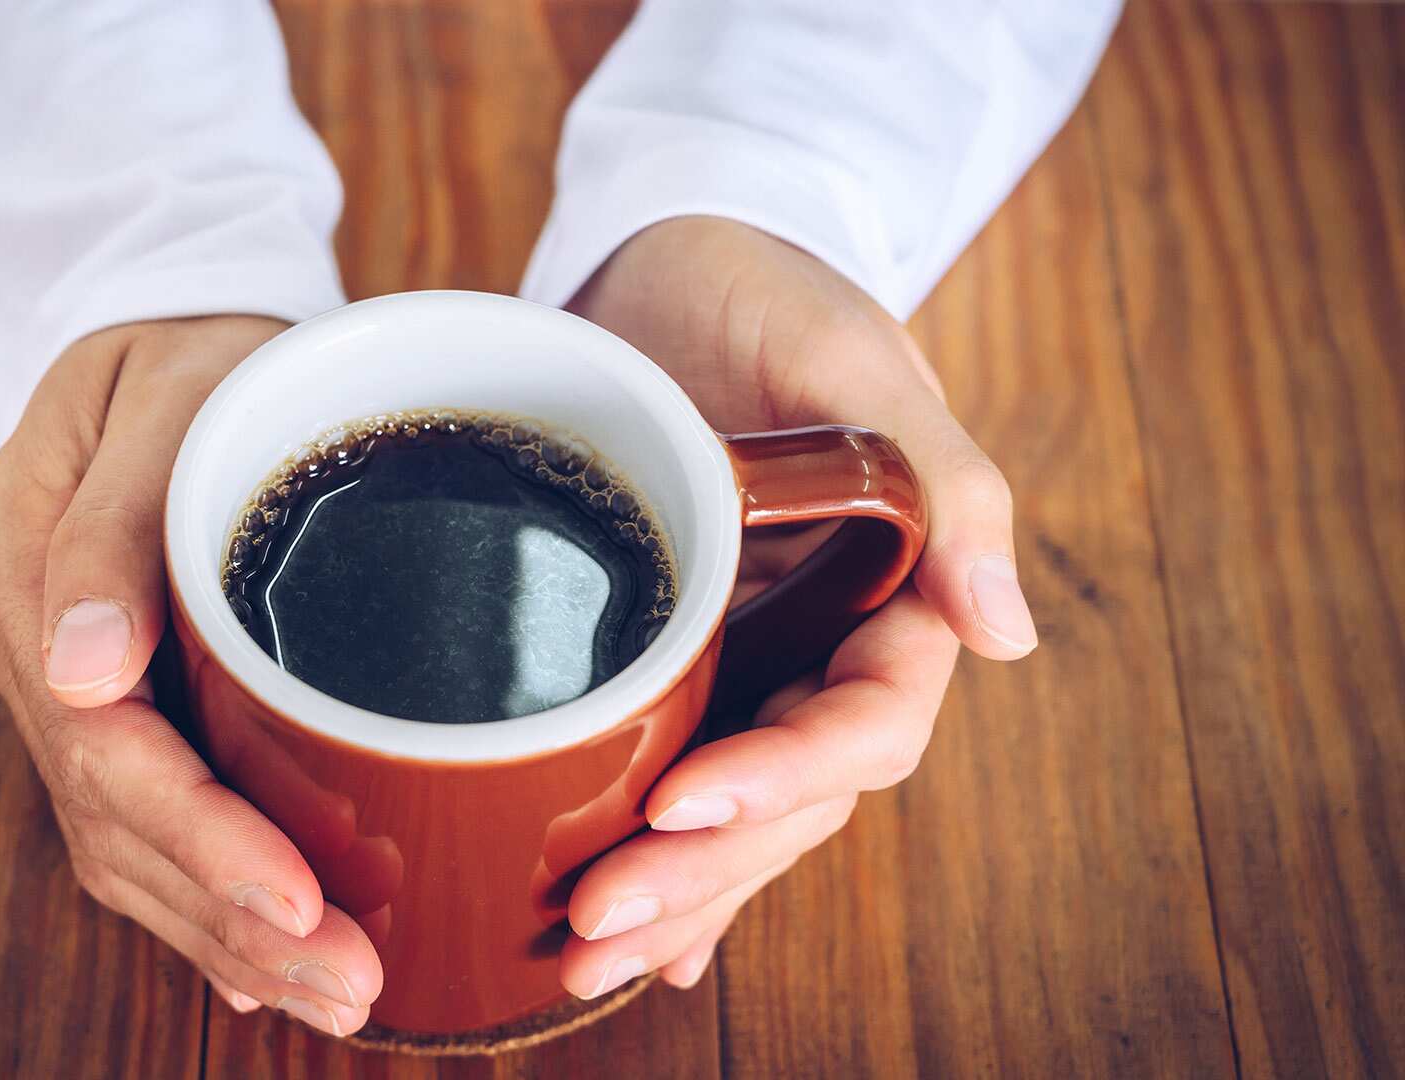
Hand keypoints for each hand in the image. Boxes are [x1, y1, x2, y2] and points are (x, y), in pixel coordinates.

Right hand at [0, 316, 382, 1034]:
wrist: (176, 319)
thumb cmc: (196, 342)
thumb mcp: (168, 390)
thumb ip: (112, 527)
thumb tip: (83, 674)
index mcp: (14, 550)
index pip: (101, 738)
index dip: (201, 836)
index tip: (301, 903)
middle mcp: (18, 630)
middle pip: (112, 814)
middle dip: (231, 915)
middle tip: (350, 985)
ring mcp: (49, 666)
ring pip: (120, 838)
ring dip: (222, 929)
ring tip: (330, 990)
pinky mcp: (97, 689)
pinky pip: (134, 812)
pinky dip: (199, 893)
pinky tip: (259, 960)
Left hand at [557, 216, 1036, 994]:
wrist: (671, 266)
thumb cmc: (767, 290)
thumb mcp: (850, 355)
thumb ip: (942, 482)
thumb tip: (1008, 635)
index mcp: (899, 590)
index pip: (866, 720)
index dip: (784, 774)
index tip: (682, 804)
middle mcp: (831, 645)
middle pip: (794, 794)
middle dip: (708, 869)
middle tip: (600, 920)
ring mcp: (759, 662)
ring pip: (738, 809)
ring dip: (676, 894)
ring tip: (582, 958)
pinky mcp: (683, 662)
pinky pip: (685, 775)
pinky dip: (668, 862)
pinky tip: (636, 942)